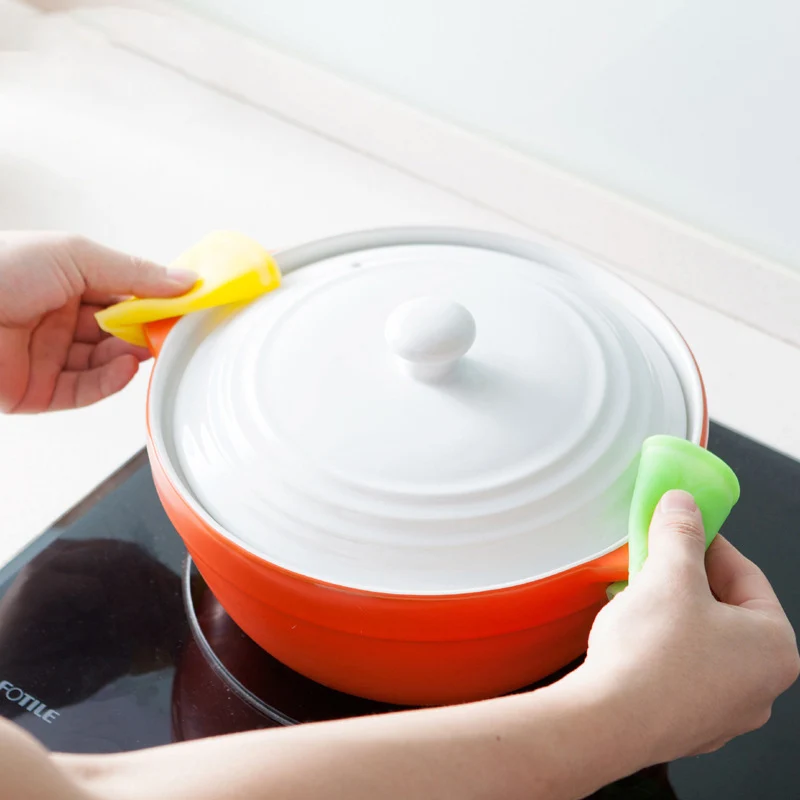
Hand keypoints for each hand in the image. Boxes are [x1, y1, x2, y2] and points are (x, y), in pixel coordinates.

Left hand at [0, 232, 195, 411]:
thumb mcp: (76, 255)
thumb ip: (134, 272)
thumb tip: (185, 281)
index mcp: (65, 282)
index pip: (124, 296)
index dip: (154, 303)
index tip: (184, 308)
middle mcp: (58, 320)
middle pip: (118, 332)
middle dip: (145, 333)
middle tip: (171, 333)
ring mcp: (48, 356)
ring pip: (105, 363)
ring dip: (129, 358)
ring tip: (145, 351)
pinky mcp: (38, 391)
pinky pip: (85, 391)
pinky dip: (109, 382)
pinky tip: (124, 370)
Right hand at [584, 489, 798, 763]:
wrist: (607, 722)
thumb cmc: (650, 657)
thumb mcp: (669, 576)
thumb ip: (680, 532)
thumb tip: (684, 504)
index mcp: (773, 648)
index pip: (747, 575)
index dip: (708, 543)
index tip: (682, 527)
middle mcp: (759, 686)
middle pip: (723, 608)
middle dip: (684, 579)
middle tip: (653, 560)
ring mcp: (723, 710)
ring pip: (700, 640)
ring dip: (670, 611)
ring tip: (635, 596)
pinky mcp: (686, 722)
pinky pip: (678, 669)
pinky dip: (658, 646)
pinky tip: (631, 636)